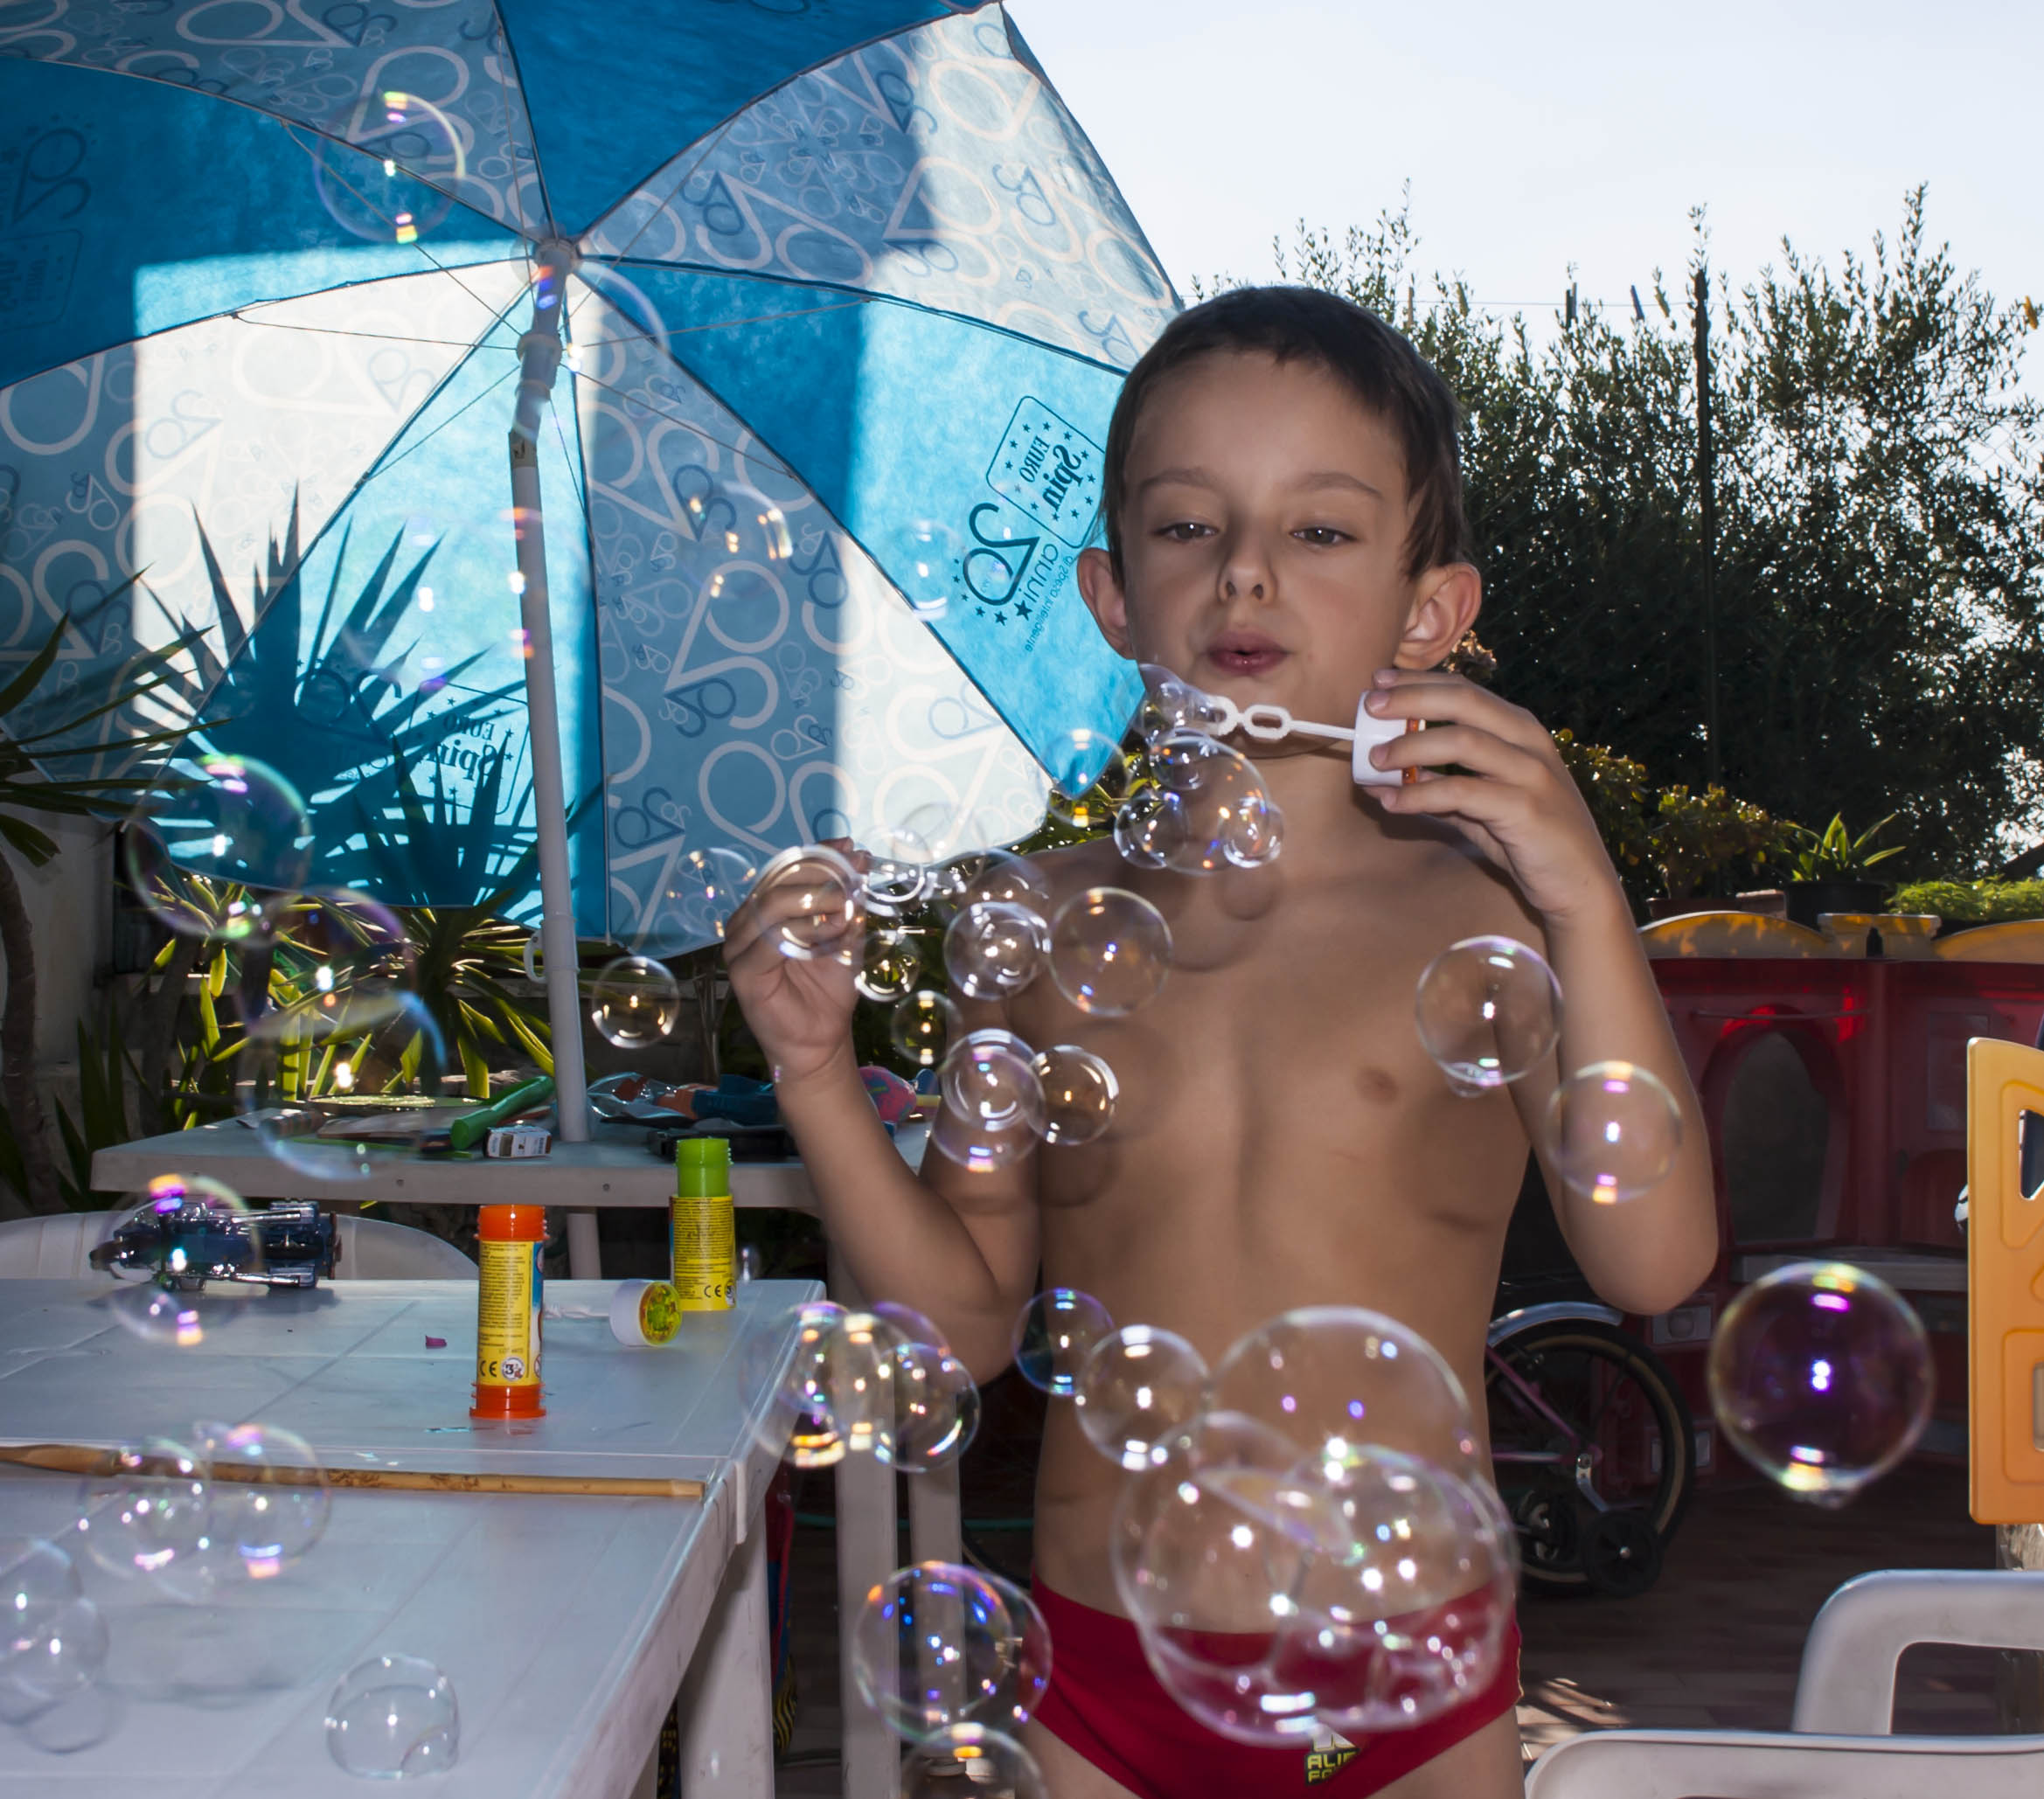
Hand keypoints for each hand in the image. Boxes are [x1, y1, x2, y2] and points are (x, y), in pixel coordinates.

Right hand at [721, 840, 864, 1089]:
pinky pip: (770, 940)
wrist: (821, 1037)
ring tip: (845, 909)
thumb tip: (858, 856)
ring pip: (771, 904)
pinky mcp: (741, 970)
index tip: (851, 848)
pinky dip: (804, 930)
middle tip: (853, 878)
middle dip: (820, 874)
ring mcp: (738, 945)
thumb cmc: (829, 987)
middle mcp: (746, 920)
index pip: (786, 868)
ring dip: (813, 900)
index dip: (818, 854)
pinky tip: (831, 932)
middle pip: (777, 880)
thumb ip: (848, 899)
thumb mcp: (845, 934)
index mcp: (765, 907)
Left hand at [1362, 671, 1621, 923]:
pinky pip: (1461, 793)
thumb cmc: (1527, 840)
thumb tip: (1382, 774)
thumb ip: (1438, 785)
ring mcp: (1531, 773)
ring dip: (1411, 746)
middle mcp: (1529, 742)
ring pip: (1463, 741)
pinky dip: (1420, 795)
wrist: (1580, 884)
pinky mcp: (1525, 809)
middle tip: (1370, 707)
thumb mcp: (1479, 805)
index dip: (1419, 682)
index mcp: (1520, 730)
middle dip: (1412, 698)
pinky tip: (1392, 803)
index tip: (1379, 679)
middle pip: (1464, 702)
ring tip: (1374, 760)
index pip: (1465, 690)